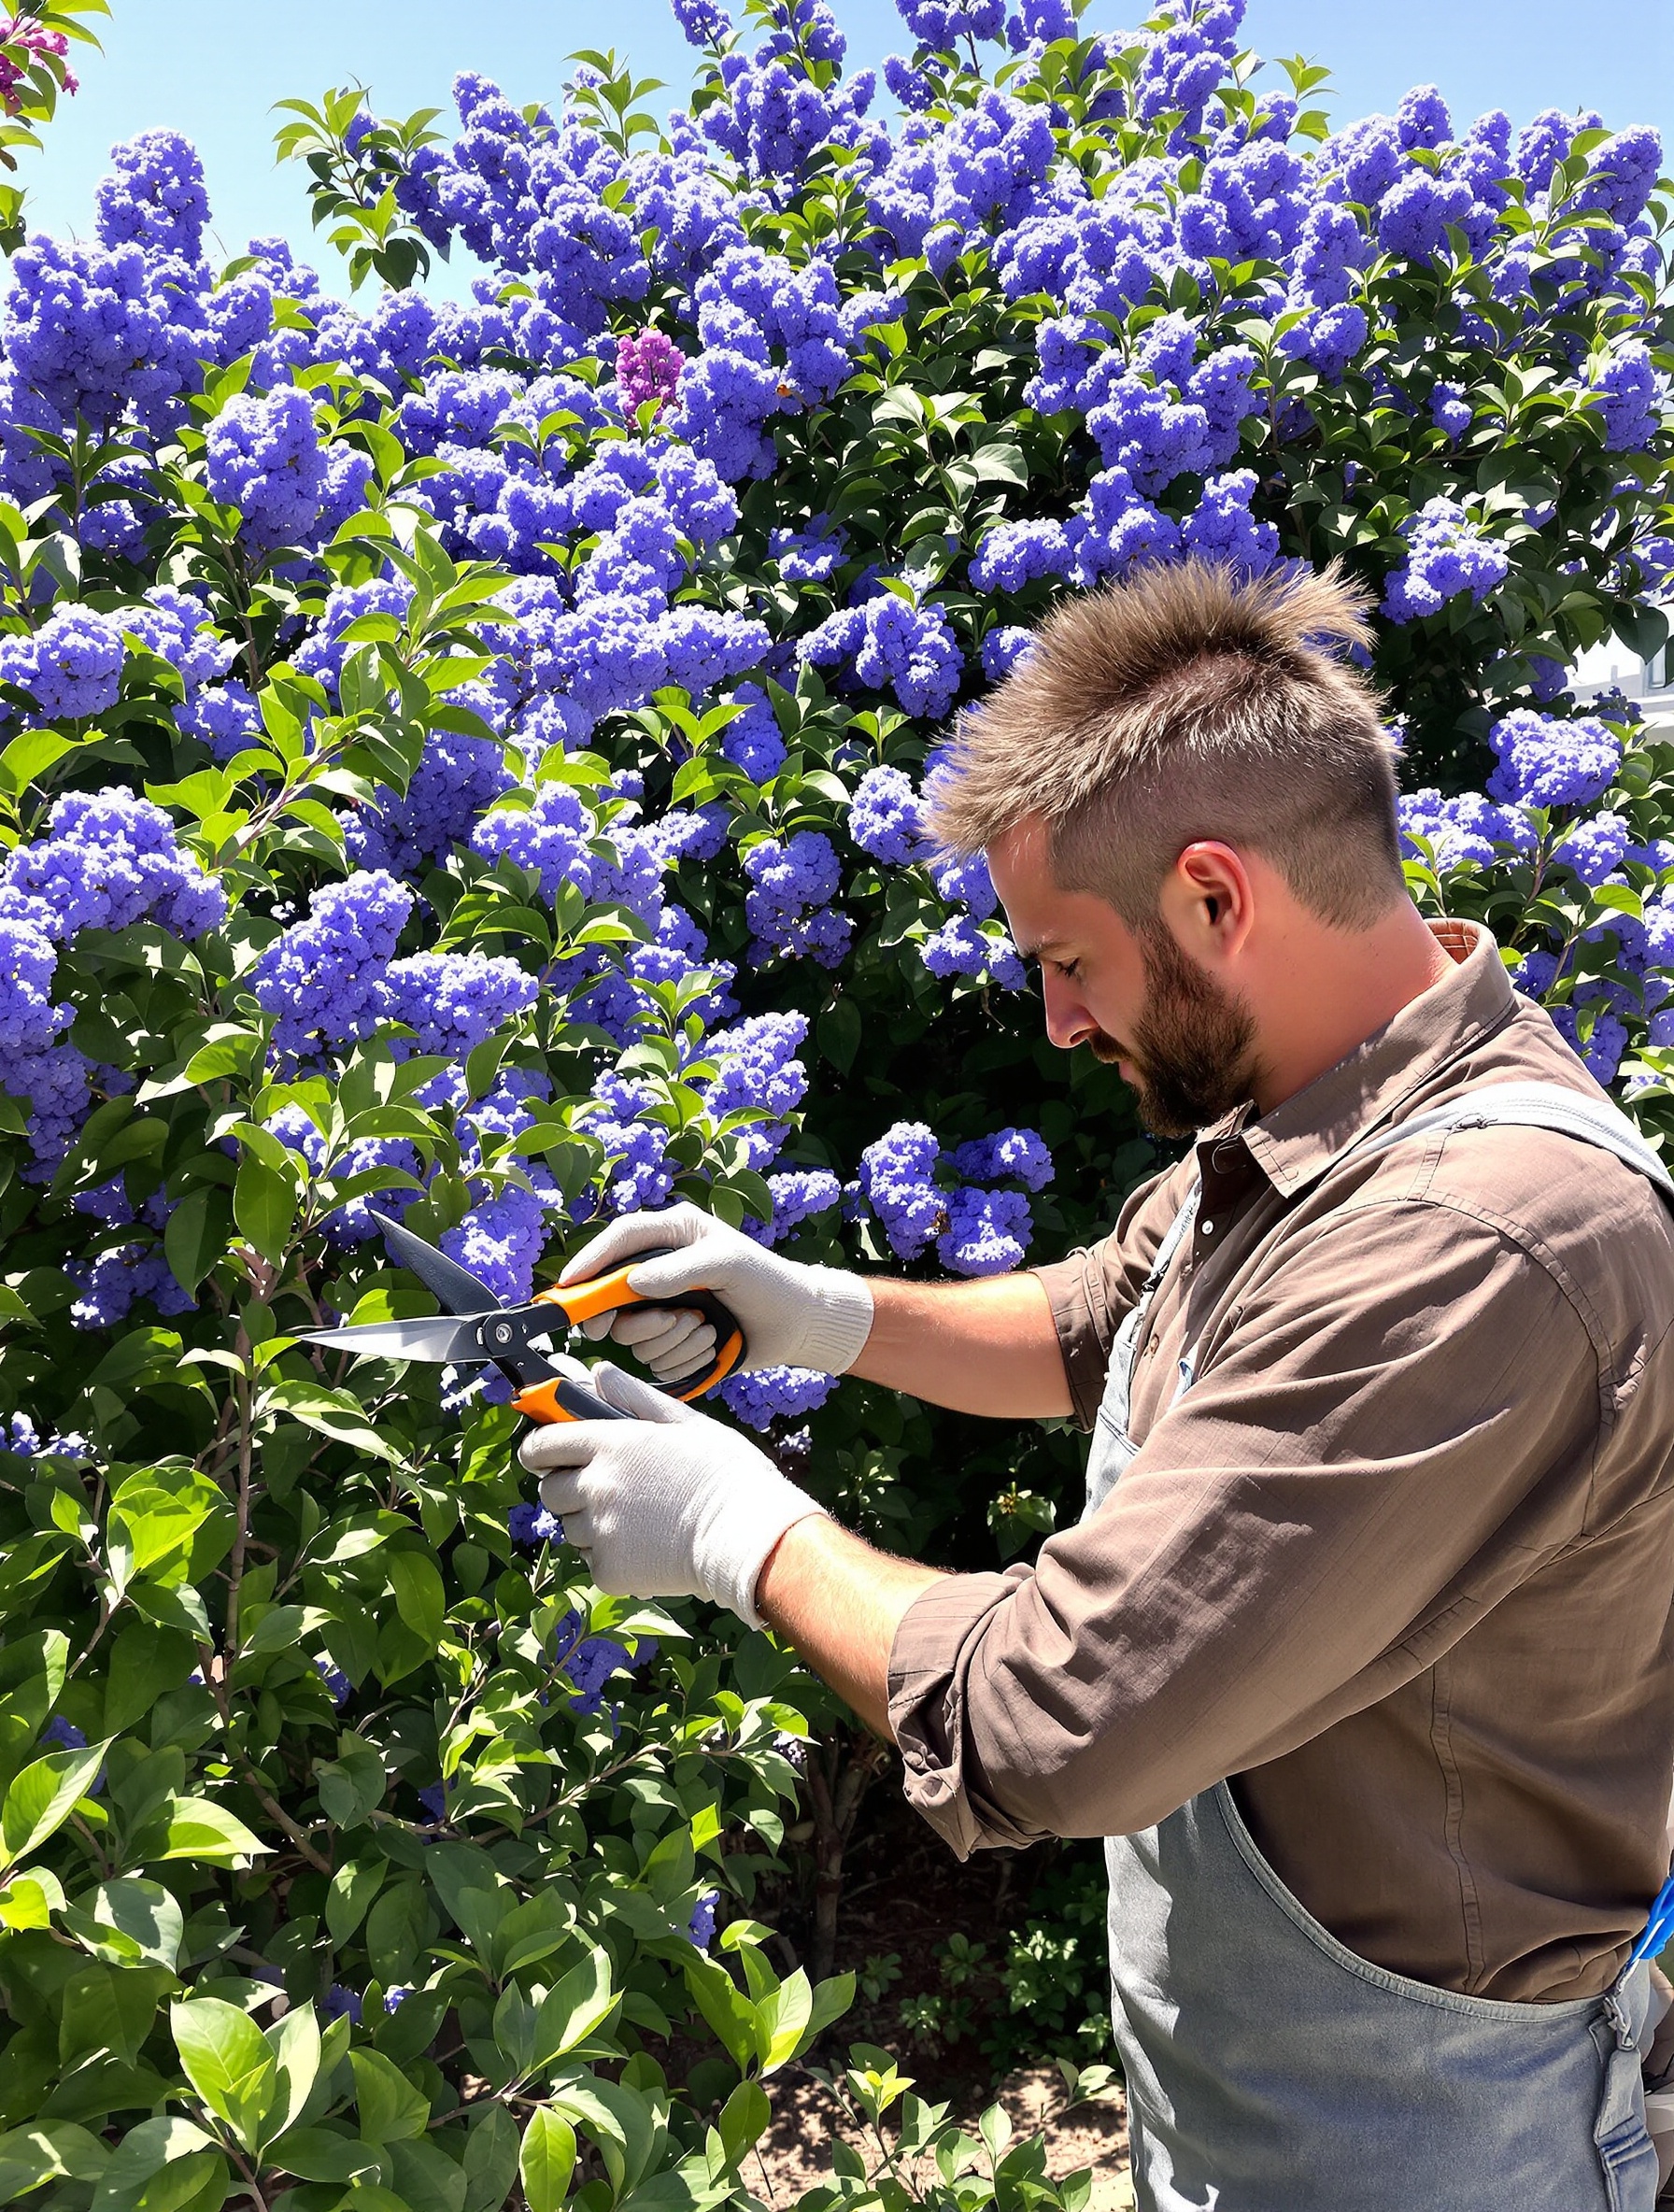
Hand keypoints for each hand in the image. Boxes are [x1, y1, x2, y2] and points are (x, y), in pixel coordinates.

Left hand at [520, 1361, 826, 1625]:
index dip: (539, 1450)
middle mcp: (597, 1486)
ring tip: (637, 1520)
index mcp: (611, 1443)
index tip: (543, 1455)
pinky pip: (592, 1560)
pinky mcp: (609, 1571)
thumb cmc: (725, 1474)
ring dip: (591, 1523)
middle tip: (605, 1490)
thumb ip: (634, 1397)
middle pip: (550, 1490)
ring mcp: (600, 1532)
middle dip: (568, 1487)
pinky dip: (610, 1555)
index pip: (544, 1444)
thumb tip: (597, 1374)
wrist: (749, 1538)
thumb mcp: (685, 1422)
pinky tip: (646, 1546)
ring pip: (571, 1527)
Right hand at [562, 1202, 873, 1384]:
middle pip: (610, 1296)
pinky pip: (654, 1359)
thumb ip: (681, 1270)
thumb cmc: (768, 1281)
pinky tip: (711, 1344)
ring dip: (669, 1339)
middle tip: (653, 1324)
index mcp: (671, 1236)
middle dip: (628, 1317)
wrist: (796, 1323)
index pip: (618, 1241)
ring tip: (706, 1329)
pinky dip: (682, 1357)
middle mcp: (659, 1270)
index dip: (589, 1263)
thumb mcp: (728, 1263)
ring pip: (632, 1335)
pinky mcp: (671, 1340)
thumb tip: (633, 1283)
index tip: (569, 1288)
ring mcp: (663, 1307)